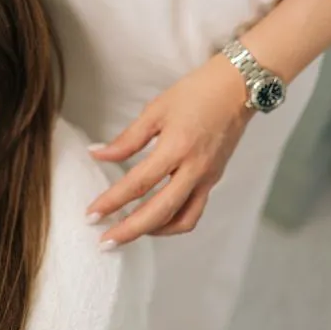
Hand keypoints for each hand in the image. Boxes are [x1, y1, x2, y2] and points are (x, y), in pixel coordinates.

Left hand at [86, 54, 253, 248]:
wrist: (239, 87)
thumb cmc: (196, 93)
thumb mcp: (156, 110)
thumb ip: (127, 139)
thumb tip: (97, 153)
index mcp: (177, 148)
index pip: (138, 183)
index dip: (112, 201)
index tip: (91, 215)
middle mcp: (194, 169)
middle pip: (160, 212)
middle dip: (130, 231)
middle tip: (105, 242)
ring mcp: (207, 178)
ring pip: (182, 220)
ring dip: (154, 231)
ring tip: (128, 232)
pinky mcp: (213, 180)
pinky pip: (194, 211)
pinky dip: (173, 222)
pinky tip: (155, 219)